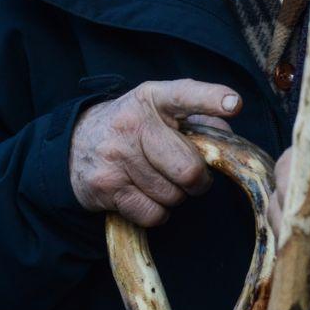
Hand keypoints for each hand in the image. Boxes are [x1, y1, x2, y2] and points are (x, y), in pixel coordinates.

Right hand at [70, 79, 241, 226]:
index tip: (233, 104)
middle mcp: (133, 123)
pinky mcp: (106, 186)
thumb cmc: (135, 129)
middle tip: (189, 175)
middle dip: (198, 180)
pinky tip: (144, 194)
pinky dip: (157, 212)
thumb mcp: (162, 111)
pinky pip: (153, 214)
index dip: (211, 99)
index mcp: (153, 97)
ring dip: (175, 196)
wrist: (76, 144)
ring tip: (158, 179)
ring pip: (173, 196)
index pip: (186, 95)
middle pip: (189, 168)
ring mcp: (117, 155)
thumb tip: (227, 140)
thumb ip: (199, 120)